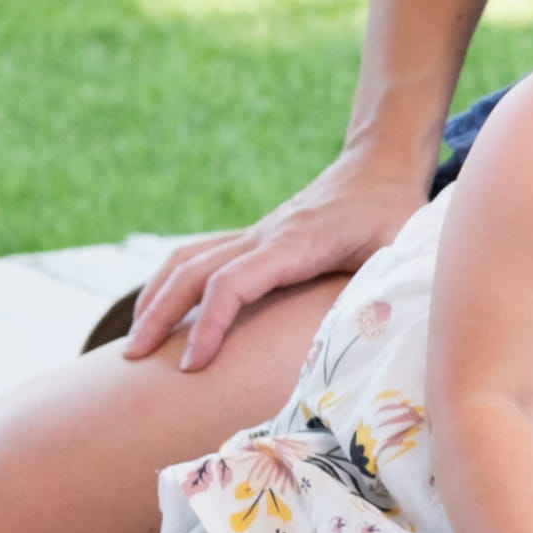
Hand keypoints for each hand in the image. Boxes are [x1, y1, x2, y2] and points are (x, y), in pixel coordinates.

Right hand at [123, 147, 436, 370]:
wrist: (380, 167)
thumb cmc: (393, 214)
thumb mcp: (400, 250)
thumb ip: (384, 288)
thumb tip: (374, 334)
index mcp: (296, 244)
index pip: (233, 283)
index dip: (209, 324)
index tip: (191, 366)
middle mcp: (264, 235)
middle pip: (193, 272)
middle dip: (159, 316)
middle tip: (132, 362)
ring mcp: (255, 234)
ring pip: (186, 260)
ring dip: (154, 299)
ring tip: (132, 343)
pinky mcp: (254, 237)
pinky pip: (199, 256)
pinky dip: (170, 283)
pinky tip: (157, 312)